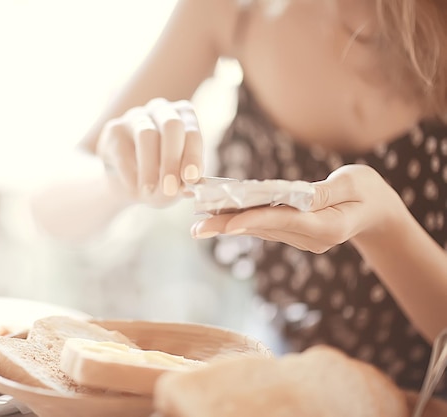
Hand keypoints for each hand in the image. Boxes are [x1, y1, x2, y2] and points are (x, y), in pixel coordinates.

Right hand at [96, 98, 203, 206]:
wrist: (128, 182)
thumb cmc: (160, 179)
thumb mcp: (174, 185)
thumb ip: (183, 186)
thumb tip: (187, 189)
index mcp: (185, 118)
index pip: (192, 132)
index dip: (193, 155)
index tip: (190, 179)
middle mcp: (162, 110)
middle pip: (171, 125)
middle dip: (171, 159)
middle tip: (169, 187)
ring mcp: (136, 116)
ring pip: (146, 135)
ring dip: (149, 167)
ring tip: (148, 191)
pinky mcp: (114, 128)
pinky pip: (123, 149)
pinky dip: (130, 172)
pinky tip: (133, 186)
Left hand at [190, 164, 405, 252]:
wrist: (378, 214)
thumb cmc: (368, 193)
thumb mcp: (354, 184)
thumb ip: (325, 191)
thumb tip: (296, 195)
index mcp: (328, 227)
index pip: (286, 221)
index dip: (257, 219)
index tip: (230, 221)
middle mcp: (311, 239)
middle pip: (265, 229)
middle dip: (230, 226)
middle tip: (197, 228)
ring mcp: (303, 240)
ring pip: (262, 231)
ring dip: (231, 225)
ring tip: (199, 224)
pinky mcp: (296, 236)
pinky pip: (266, 228)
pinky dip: (244, 221)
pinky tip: (220, 219)